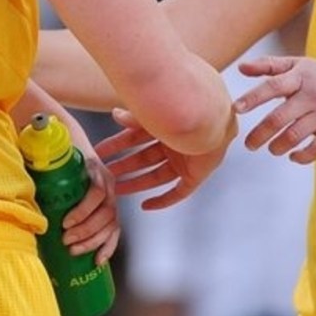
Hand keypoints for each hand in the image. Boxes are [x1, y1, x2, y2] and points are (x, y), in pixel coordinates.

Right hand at [53, 109, 120, 264]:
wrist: (51, 135)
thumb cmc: (51, 170)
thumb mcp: (58, 198)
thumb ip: (58, 217)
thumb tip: (47, 247)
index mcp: (105, 200)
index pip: (113, 228)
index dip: (107, 246)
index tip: (96, 262)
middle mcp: (110, 190)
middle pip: (110, 223)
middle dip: (91, 240)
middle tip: (71, 249)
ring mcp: (105, 178)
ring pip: (106, 211)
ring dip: (86, 229)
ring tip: (67, 238)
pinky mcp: (97, 167)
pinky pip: (96, 193)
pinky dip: (83, 210)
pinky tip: (69, 221)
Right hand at [97, 108, 228, 209]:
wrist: (215, 118)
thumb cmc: (186, 109)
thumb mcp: (154, 114)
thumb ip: (135, 117)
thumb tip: (114, 114)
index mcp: (166, 126)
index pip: (135, 137)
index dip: (117, 144)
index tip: (100, 151)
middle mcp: (175, 144)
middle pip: (144, 159)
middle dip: (124, 166)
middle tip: (104, 173)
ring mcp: (186, 161)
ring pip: (156, 176)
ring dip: (137, 182)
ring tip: (116, 189)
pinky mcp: (196, 175)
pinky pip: (178, 192)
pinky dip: (163, 200)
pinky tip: (145, 206)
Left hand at [234, 54, 315, 163]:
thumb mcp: (298, 64)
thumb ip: (269, 66)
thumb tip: (240, 68)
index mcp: (301, 76)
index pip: (273, 86)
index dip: (254, 97)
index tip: (237, 109)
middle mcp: (313, 94)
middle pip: (280, 117)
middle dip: (260, 134)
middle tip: (249, 145)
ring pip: (295, 135)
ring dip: (278, 146)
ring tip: (272, 149)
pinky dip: (302, 156)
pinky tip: (292, 156)